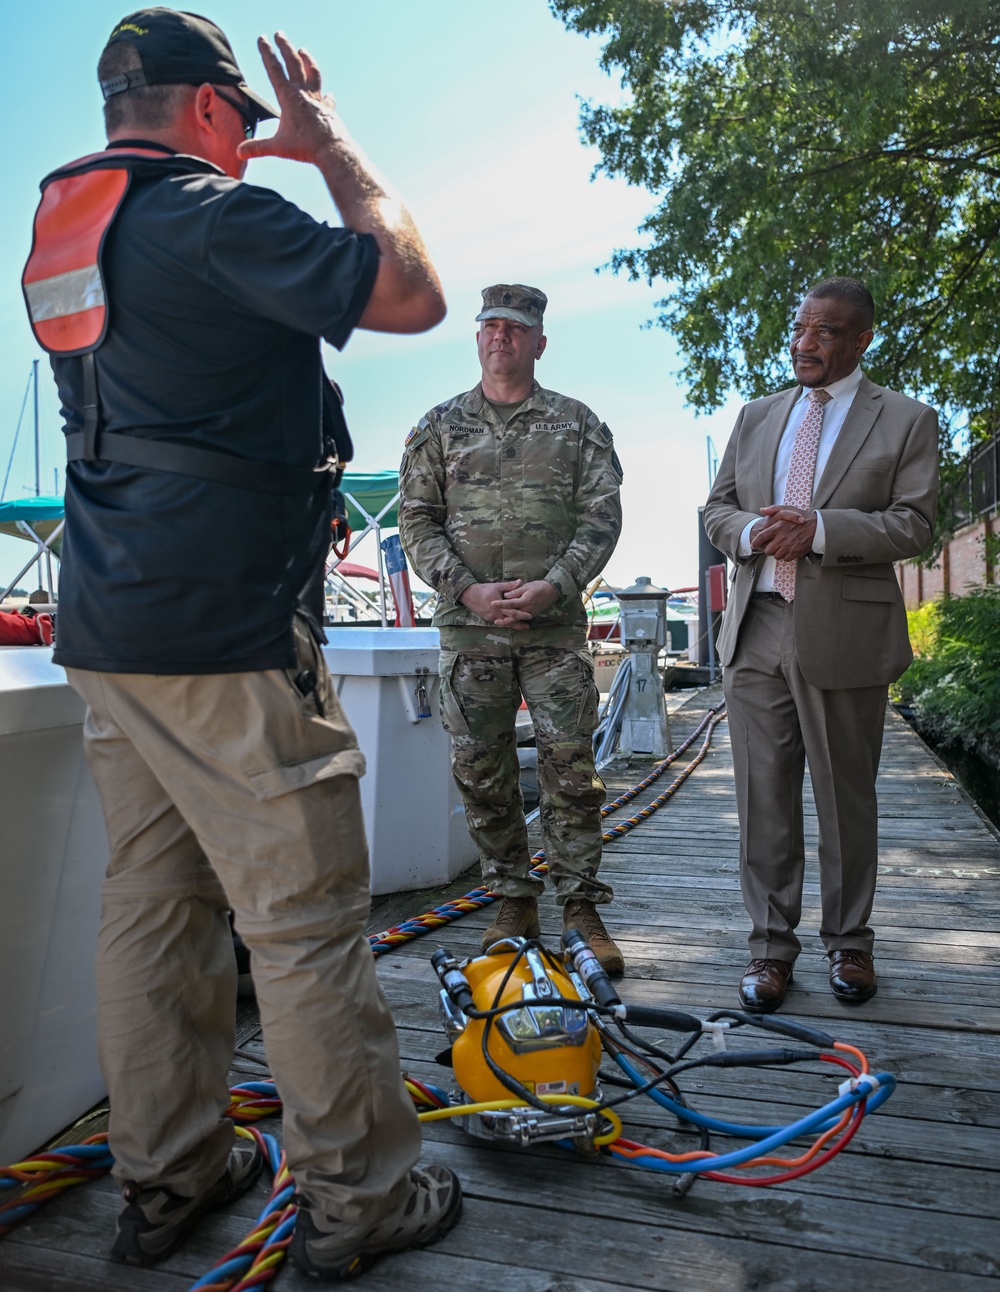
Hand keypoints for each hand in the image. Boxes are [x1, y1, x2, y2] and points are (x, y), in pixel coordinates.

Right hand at [238, 32, 343, 164]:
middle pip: (294, 63)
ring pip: (312, 73)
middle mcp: (304, 93)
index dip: (267, 53)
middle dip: (285, 47)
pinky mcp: (329, 110)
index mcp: (288, 97)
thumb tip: (239, 153)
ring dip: (307, 60)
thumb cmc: (305, 148)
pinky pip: (327, 99)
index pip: (274, 69)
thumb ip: (258, 148)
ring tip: (303, 50)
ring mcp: (318, 100)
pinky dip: (326, 96)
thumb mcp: (278, 147)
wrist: (332, 150)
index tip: (262, 39)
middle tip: (279, 34)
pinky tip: (328, 94)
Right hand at [459, 580, 522, 622]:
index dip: (521, 614)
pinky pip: (498, 622)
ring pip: (504, 623)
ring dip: (512, 625)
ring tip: (521, 626)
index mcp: (498, 605)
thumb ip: (509, 586)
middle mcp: (495, 613)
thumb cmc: (483, 589)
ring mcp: (491, 617)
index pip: (512, 611)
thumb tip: (520, 582)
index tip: (529, 616)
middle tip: (527, 625)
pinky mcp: (487, 618)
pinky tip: (510, 624)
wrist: (468, 595)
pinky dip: (505, 623)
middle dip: (519, 623)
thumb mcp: (497, 586)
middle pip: (509, 620)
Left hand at [489, 580, 559, 628]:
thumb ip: (516, 591)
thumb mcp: (527, 586)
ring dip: (508, 623)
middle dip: (504, 619)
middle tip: (494, 620)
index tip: (492, 604)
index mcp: (525, 600)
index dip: (501, 604)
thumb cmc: (539, 586)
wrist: (552, 591)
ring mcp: (530, 613)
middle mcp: (528, 609)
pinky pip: (521, 620)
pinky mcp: (532, 614)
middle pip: (513, 616)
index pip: (511, 603)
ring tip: (499, 623)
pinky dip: (514, 622)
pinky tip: (508, 623)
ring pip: (517, 620)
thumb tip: (506, 595)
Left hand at [754, 505, 816, 559]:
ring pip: (776, 556)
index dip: (756, 542)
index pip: (762, 537)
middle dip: (769, 549)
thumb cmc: (802, 517)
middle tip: (773, 545)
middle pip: (768, 550)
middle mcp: (782, 538)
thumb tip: (762, 510)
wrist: (818, 527)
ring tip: (782, 546)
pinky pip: (785, 559)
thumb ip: (774, 509)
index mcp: (778, 527)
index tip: (753, 545)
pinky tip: (789, 549)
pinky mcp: (795, 553)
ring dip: (778, 553)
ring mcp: (789, 546)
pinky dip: (786, 556)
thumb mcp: (788, 509)